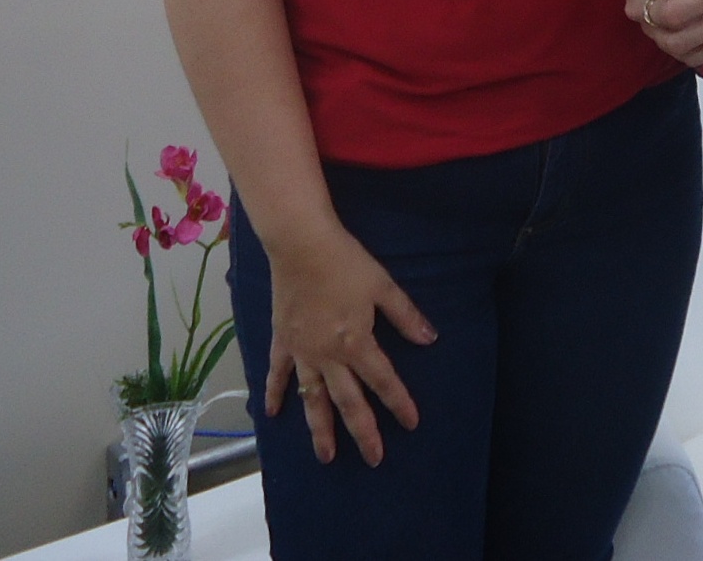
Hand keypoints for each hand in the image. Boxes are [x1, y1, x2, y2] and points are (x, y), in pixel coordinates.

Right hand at [262, 223, 435, 464]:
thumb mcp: (383, 286)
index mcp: (356, 342)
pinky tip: (272, 414)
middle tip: (373, 458)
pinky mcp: (282, 340)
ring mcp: (302, 351)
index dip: (399, 402)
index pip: (383, 380)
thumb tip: (430, 339)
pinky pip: (278, 373)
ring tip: (326, 456)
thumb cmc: (346, 262)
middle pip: (348, 401)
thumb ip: (406, 316)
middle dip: (362, 431)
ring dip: (320, 429)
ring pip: (312, 398)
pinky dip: (276, 393)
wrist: (301, 245)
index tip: (411, 423)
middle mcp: (328, 356)